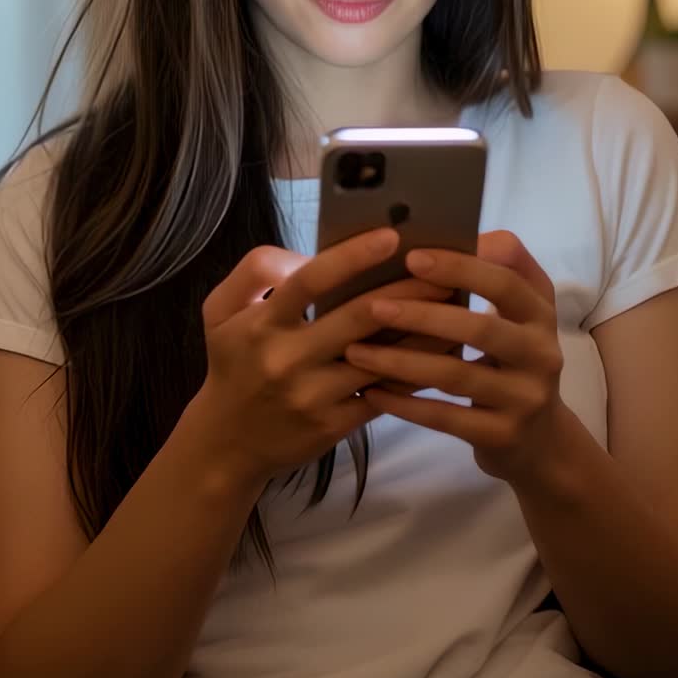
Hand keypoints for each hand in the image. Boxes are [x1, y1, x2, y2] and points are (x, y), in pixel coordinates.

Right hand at [194, 227, 451, 488]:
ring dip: (422, 332)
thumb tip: (307, 255)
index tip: (392, 236)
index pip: (310, 281)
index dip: (353, 256)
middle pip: (358, 318)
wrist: (228, 441)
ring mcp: (313, 396)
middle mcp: (287, 359)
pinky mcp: (334, 425)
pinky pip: (384, 393)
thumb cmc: (233, 363)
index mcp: (262, 324)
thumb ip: (256, 271)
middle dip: (407, 291)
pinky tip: (441, 353)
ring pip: (380, 358)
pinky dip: (414, 372)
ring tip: (457, 307)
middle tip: (447, 269)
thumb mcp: (220, 310)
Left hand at [343, 231, 565, 484]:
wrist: (540, 441)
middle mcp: (541, 352)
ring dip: (400, 361)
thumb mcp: (517, 317)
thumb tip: (432, 240)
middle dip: (422, 314)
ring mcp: (525, 398)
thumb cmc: (512, 361)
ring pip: (456, 375)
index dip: (461, 266)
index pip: (506, 280)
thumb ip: (490, 277)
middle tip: (373, 305)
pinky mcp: (503, 435)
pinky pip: (445, 418)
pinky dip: (405, 404)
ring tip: (354, 350)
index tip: (411, 255)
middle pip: (481, 328)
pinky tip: (370, 392)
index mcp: (540, 313)